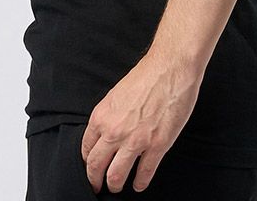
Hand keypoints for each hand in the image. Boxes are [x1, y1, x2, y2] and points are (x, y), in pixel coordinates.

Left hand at [80, 48, 202, 193]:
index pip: (86, 149)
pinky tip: (139, 184)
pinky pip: (144, 174)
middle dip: (95, 180)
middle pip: (96, 167)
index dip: (88, 162)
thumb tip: (106, 133)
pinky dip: (140, 183)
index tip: (91, 167)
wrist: (171, 68)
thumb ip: (109, 116)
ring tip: (117, 187)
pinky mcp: (156, 146)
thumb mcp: (116, 94)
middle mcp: (114, 132)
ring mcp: (135, 141)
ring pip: (116, 177)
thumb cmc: (147, 76)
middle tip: (97, 185)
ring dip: (115, 185)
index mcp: (102, 116)